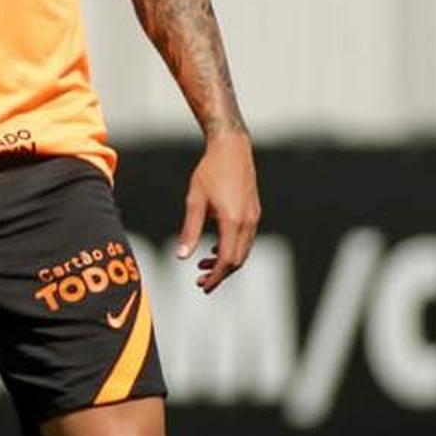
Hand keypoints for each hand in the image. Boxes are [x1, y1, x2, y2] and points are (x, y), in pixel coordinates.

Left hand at [177, 132, 259, 292]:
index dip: (216, 277)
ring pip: (243, 250)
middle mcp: (248, 222)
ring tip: (204, 266)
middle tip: (200, 281)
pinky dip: (232, 249)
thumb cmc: (210, 172)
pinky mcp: (253, 212)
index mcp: (233, 221)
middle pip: (238, 260)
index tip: (203, 286)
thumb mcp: (194, 201)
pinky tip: (214, 249)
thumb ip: (190, 231)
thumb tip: (182, 256)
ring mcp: (254, 217)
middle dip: (220, 274)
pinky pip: (245, 239)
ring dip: (225, 262)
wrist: (232, 148)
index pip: (227, 260)